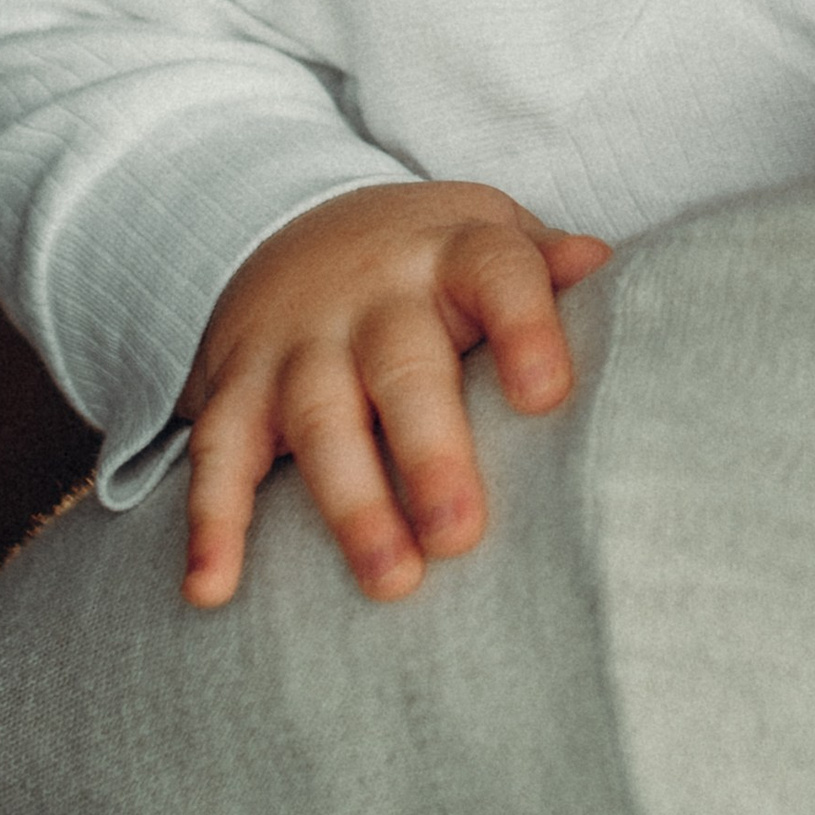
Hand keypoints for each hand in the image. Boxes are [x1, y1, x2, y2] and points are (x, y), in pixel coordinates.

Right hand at [176, 183, 612, 608]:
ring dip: (350, 502)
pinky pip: (217, 453)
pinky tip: (212, 589)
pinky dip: (210, 523)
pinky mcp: (236, 387)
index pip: (497, 276)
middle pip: (403, 366)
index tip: (547, 394)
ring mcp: (299, 342)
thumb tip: (604, 266)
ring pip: (319, 418)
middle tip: (459, 534)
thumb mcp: (493, 235)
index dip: (523, 328)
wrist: (296, 224)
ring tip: (390, 580)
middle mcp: (374, 296)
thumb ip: (547, 263)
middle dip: (430, 451)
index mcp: (454, 253)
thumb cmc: (434, 259)